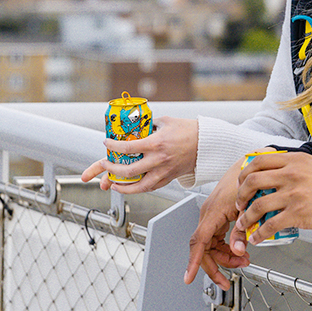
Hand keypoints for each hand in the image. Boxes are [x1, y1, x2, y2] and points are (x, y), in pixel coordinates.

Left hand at [80, 116, 199, 192]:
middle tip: (105, 165)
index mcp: (156, 144)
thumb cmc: (187, 130)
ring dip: (123, 187)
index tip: (107, 143)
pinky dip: (138, 189)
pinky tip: (130, 187)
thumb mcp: (164, 121)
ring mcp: (164, 171)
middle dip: (112, 170)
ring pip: (139, 186)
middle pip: (129, 171)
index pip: (127, 148)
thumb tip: (133, 126)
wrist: (205, 143)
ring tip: (114, 185)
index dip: (113, 147)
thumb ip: (147, 125)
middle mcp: (159, 160)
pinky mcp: (169, 178)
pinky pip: (151, 187)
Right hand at [184, 159, 252, 287]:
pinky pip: (217, 239)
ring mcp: (212, 217)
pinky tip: (239, 251)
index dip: (194, 262)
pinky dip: (227, 248)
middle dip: (217, 265)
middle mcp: (208, 216)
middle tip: (228, 278)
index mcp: (211, 213)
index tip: (189, 277)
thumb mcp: (246, 210)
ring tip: (242, 261)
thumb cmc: (244, 182)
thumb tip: (239, 251)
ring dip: (225, 257)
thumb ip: (241, 233)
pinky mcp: (218, 218)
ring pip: (211, 246)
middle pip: (205, 249)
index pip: (199, 242)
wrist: (247, 165)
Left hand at [228, 151, 311, 253]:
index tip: (242, 183)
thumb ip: (295, 168)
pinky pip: (270, 225)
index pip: (258, 160)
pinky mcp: (299, 213)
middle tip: (240, 204)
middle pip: (252, 180)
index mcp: (295, 160)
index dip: (245, 173)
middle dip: (240, 195)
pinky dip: (260, 233)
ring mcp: (294, 194)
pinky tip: (258, 237)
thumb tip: (278, 176)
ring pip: (257, 204)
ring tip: (245, 224)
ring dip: (246, 217)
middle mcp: (292, 174)